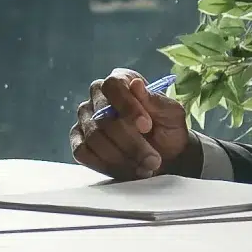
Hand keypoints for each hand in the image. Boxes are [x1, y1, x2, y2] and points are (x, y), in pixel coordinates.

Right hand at [69, 68, 190, 180]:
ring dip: (122, 157)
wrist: (167, 157)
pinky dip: (107, 165)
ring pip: (94, 138)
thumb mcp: (171, 114)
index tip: (146, 126)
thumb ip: (155, 100)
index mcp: (121, 81)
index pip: (112, 85)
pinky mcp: (79, 143)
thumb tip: (135, 84)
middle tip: (153, 159)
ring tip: (145, 167)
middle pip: (102, 117)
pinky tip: (128, 170)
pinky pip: (82, 153)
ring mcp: (85, 120)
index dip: (127, 105)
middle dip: (130, 142)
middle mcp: (98, 98)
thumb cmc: (168, 130)